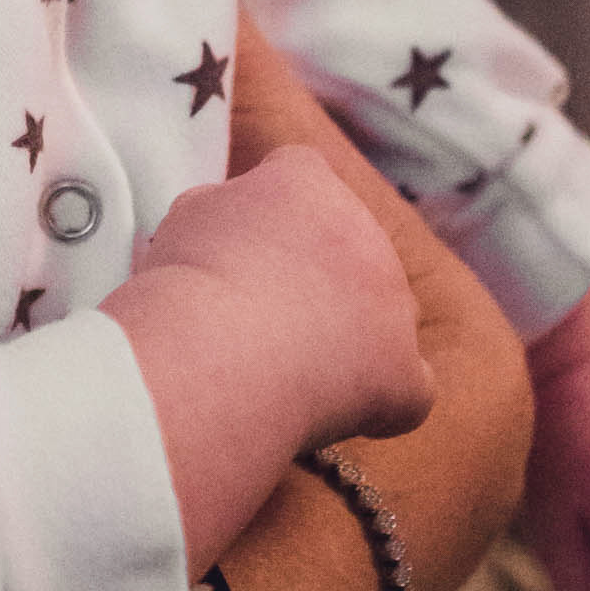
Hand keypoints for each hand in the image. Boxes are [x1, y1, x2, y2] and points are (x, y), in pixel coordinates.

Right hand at [136, 143, 433, 450]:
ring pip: (381, 317)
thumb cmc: (183, 285)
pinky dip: (376, 403)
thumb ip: (224, 210)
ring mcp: (395, 302)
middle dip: (313, 279)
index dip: (271, 216)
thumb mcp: (187, 216)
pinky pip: (406, 388)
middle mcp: (365, 231)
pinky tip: (329, 413)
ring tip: (279, 370)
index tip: (240, 250)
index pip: (300, 177)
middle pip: (348, 249)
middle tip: (253, 318)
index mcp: (306, 182)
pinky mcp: (406, 372)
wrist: (212, 356)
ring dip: (345, 338)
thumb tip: (232, 229)